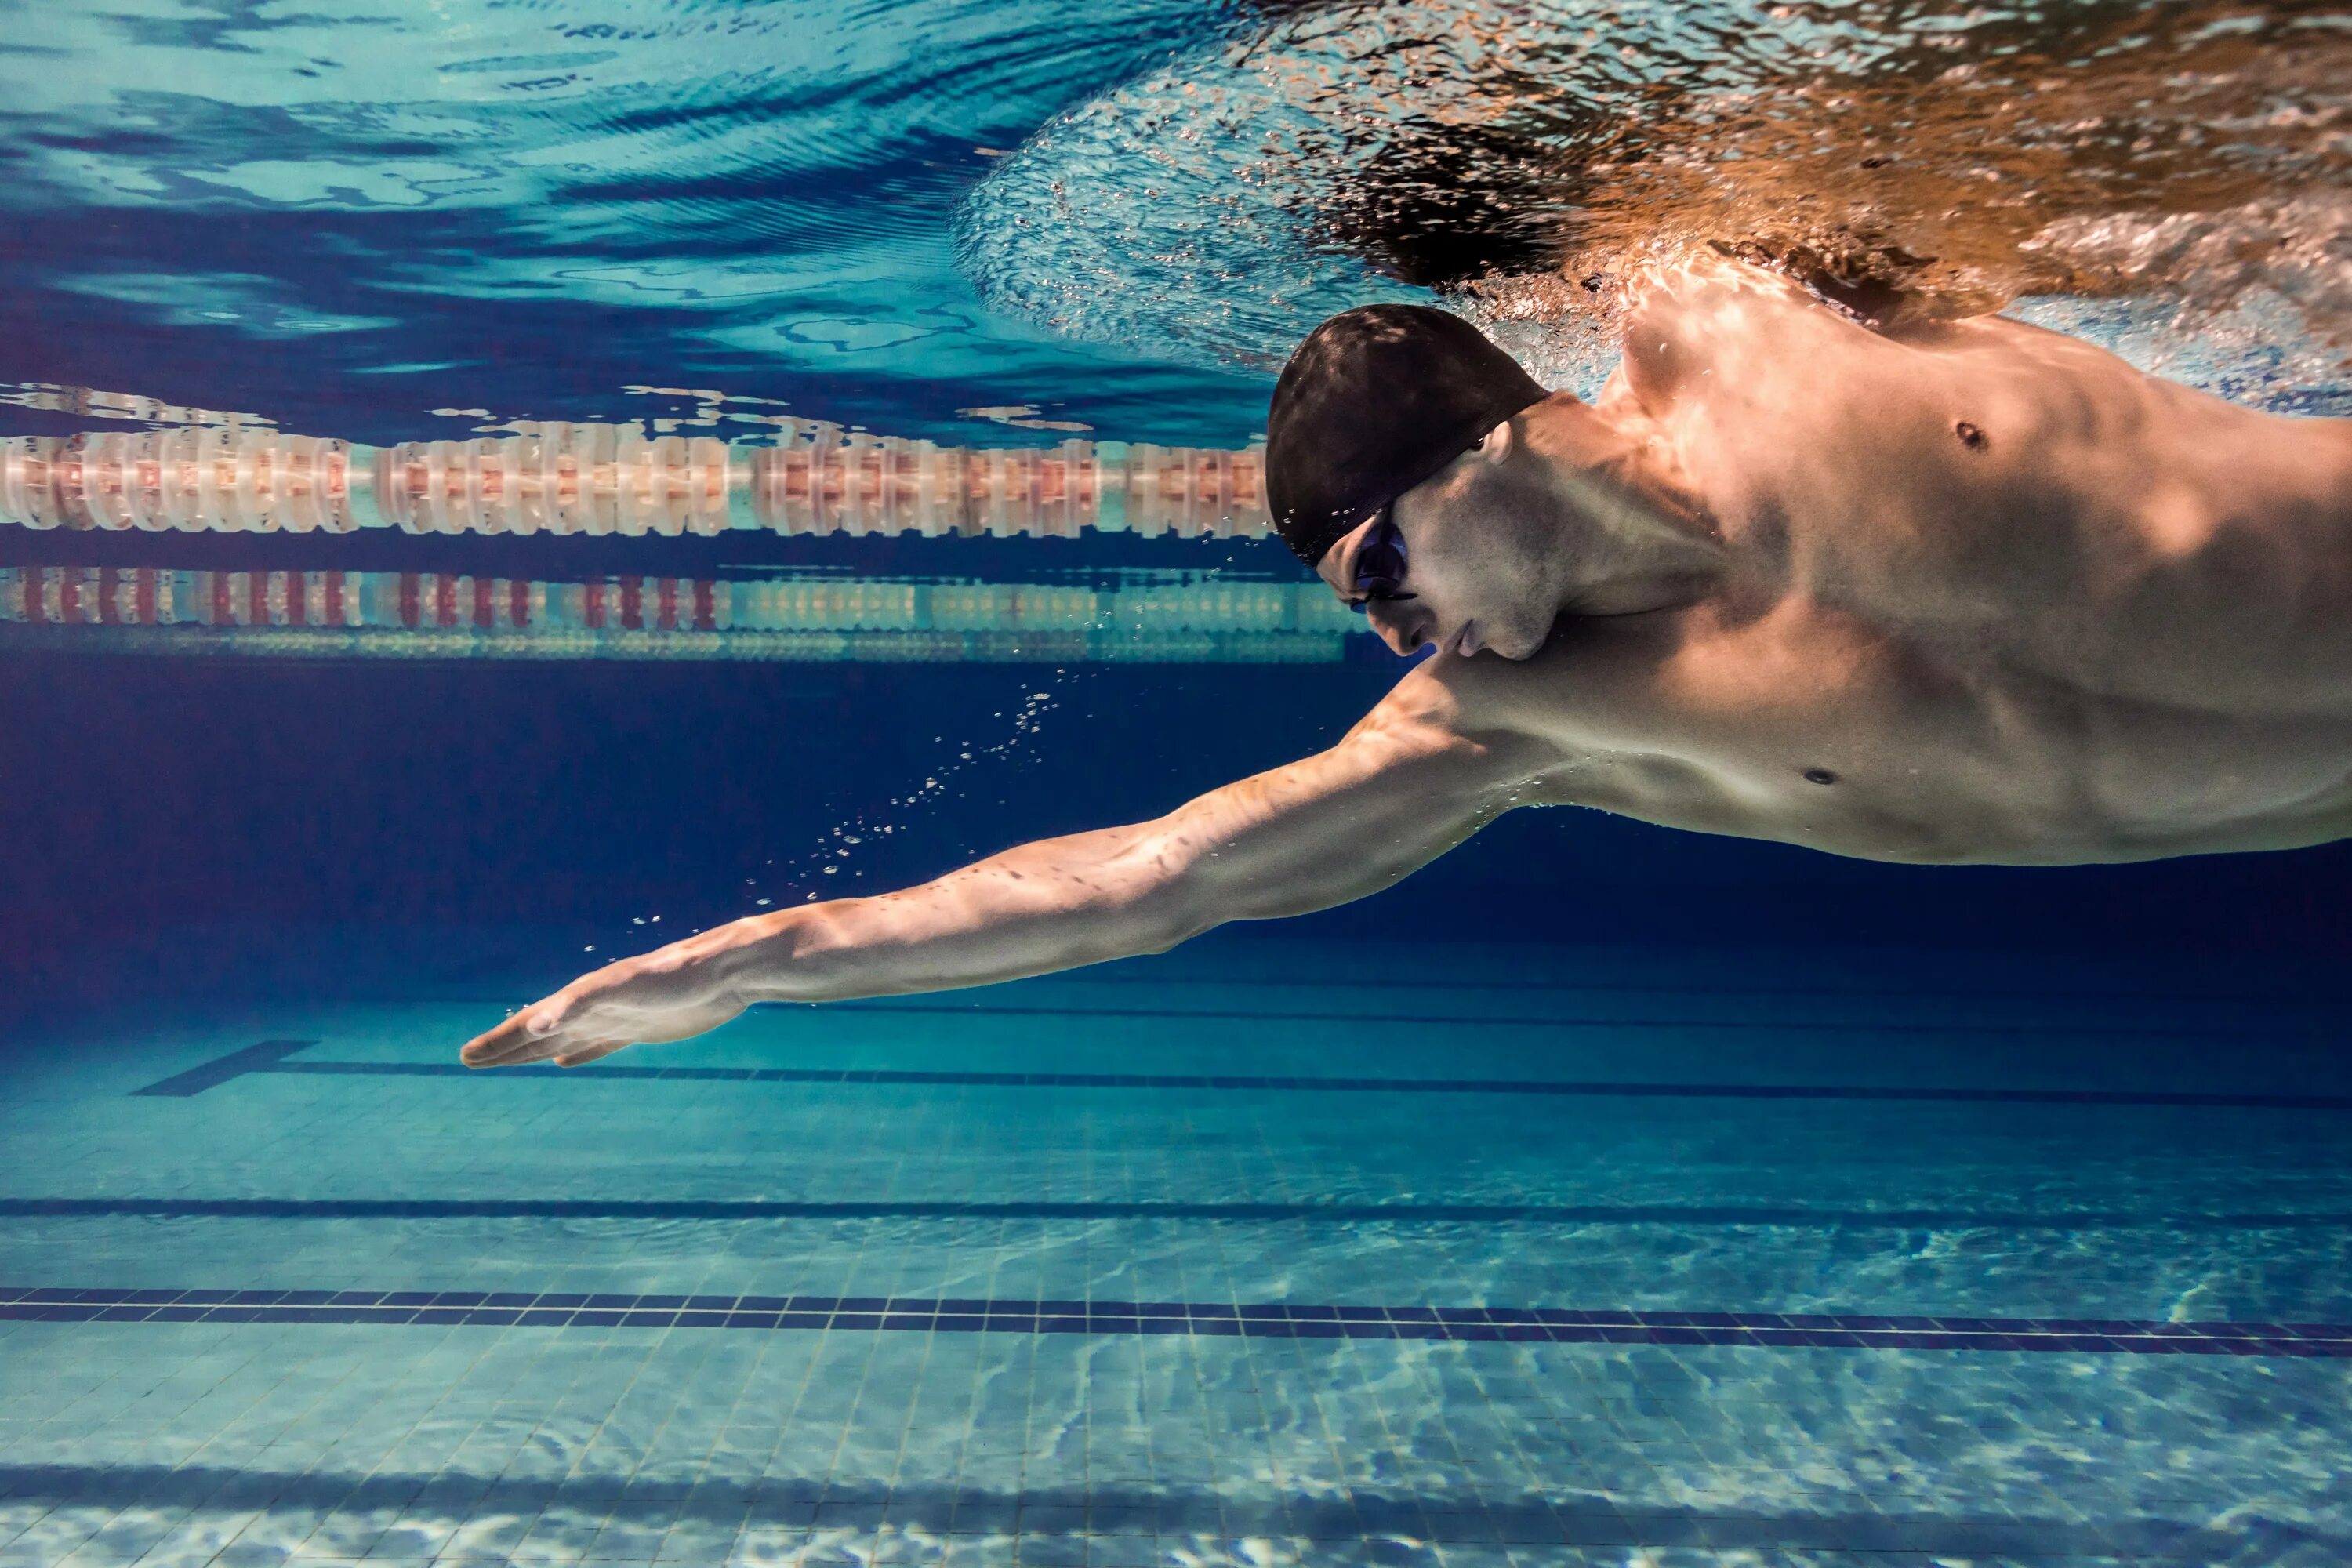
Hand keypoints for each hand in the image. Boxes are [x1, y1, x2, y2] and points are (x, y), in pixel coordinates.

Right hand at [460, 933, 750, 1068]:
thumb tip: (536, 1024)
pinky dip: (580, 1053)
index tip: (466, 1056)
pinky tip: (567, 1061)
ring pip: (565, 1038)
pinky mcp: (643, 1027)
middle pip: (540, 1032)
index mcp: (585, 998)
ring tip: (508, 1060)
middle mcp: (596, 1007)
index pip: (531, 1024)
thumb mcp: (626, 988)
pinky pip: (601, 1044)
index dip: (500, 1041)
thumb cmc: (679, 977)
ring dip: (535, 1051)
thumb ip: (581, 1005)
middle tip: (469, 1060)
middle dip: (505, 1047)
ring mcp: (618, 1017)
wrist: (727, 970)